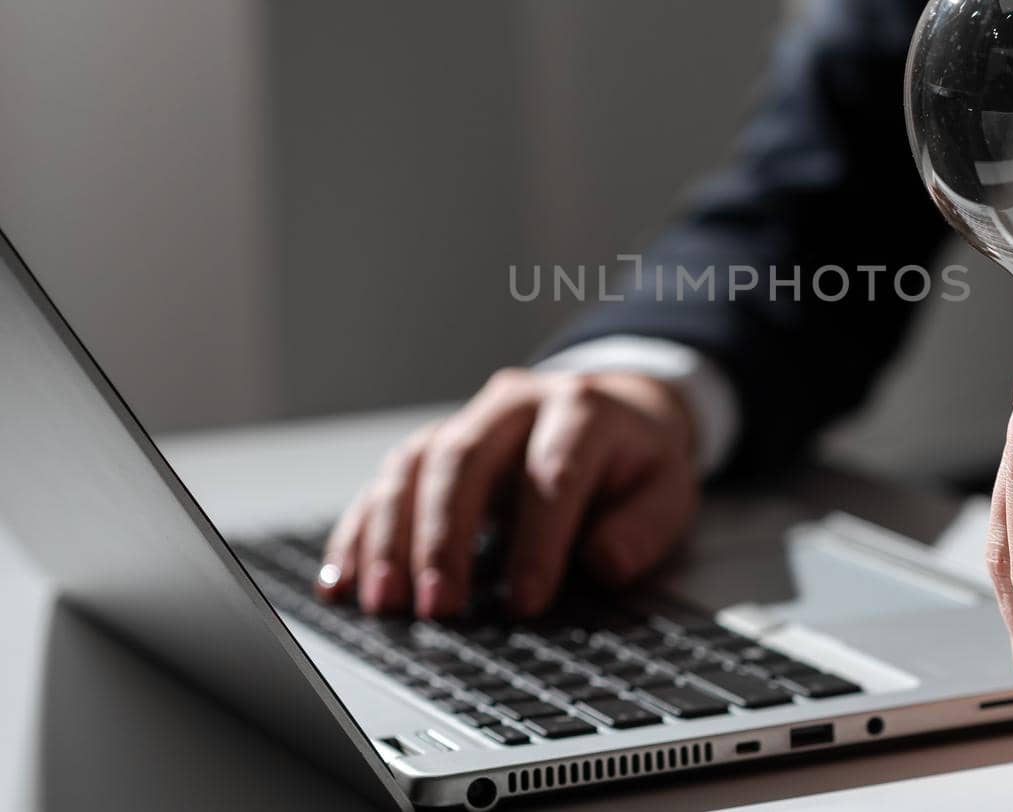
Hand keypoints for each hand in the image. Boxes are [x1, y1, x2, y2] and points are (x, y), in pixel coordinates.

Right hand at [316, 368, 697, 618]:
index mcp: (583, 411)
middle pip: (465, 460)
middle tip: (439, 607)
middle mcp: (516, 405)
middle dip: (445, 537)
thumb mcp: (668, 489)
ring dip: (392, 536)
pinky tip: (344, 580)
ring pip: (414, 464)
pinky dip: (360, 532)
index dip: (537, 540)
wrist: (617, 407)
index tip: (524, 602)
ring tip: (385, 602)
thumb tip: (602, 562)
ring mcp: (468, 420)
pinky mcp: (433, 444)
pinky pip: (386, 481)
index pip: (553, 473)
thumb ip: (642, 527)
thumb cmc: (636, 461)